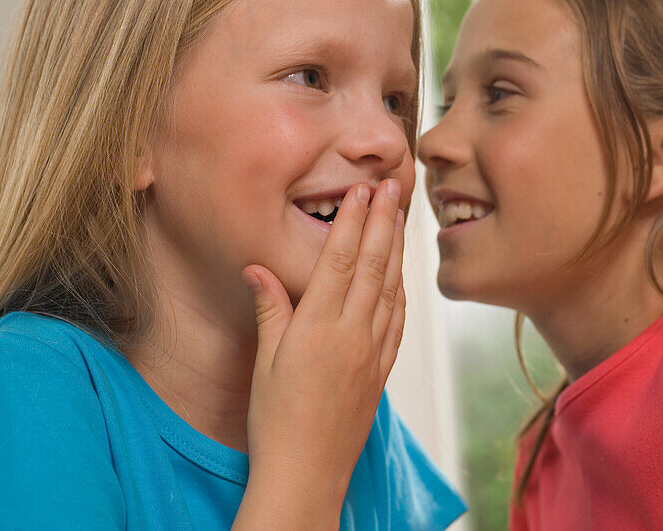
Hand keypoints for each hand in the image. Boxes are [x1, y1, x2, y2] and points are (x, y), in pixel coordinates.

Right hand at [231, 179, 405, 530]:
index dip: (354, 221)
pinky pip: (397, 321)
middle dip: (384, 222)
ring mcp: (372, 352)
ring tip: (403, 217)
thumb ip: (269, 310)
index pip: (340, 260)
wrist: (307, 475)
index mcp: (317, 327)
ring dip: (397, 249)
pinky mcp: (382, 371)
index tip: (363, 190)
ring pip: (390, 288)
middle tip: (394, 186)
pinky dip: (402, 291)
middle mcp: (351, 334)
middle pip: (373, 266)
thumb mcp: (263, 362)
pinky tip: (403, 275)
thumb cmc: (276, 422)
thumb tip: (258, 268)